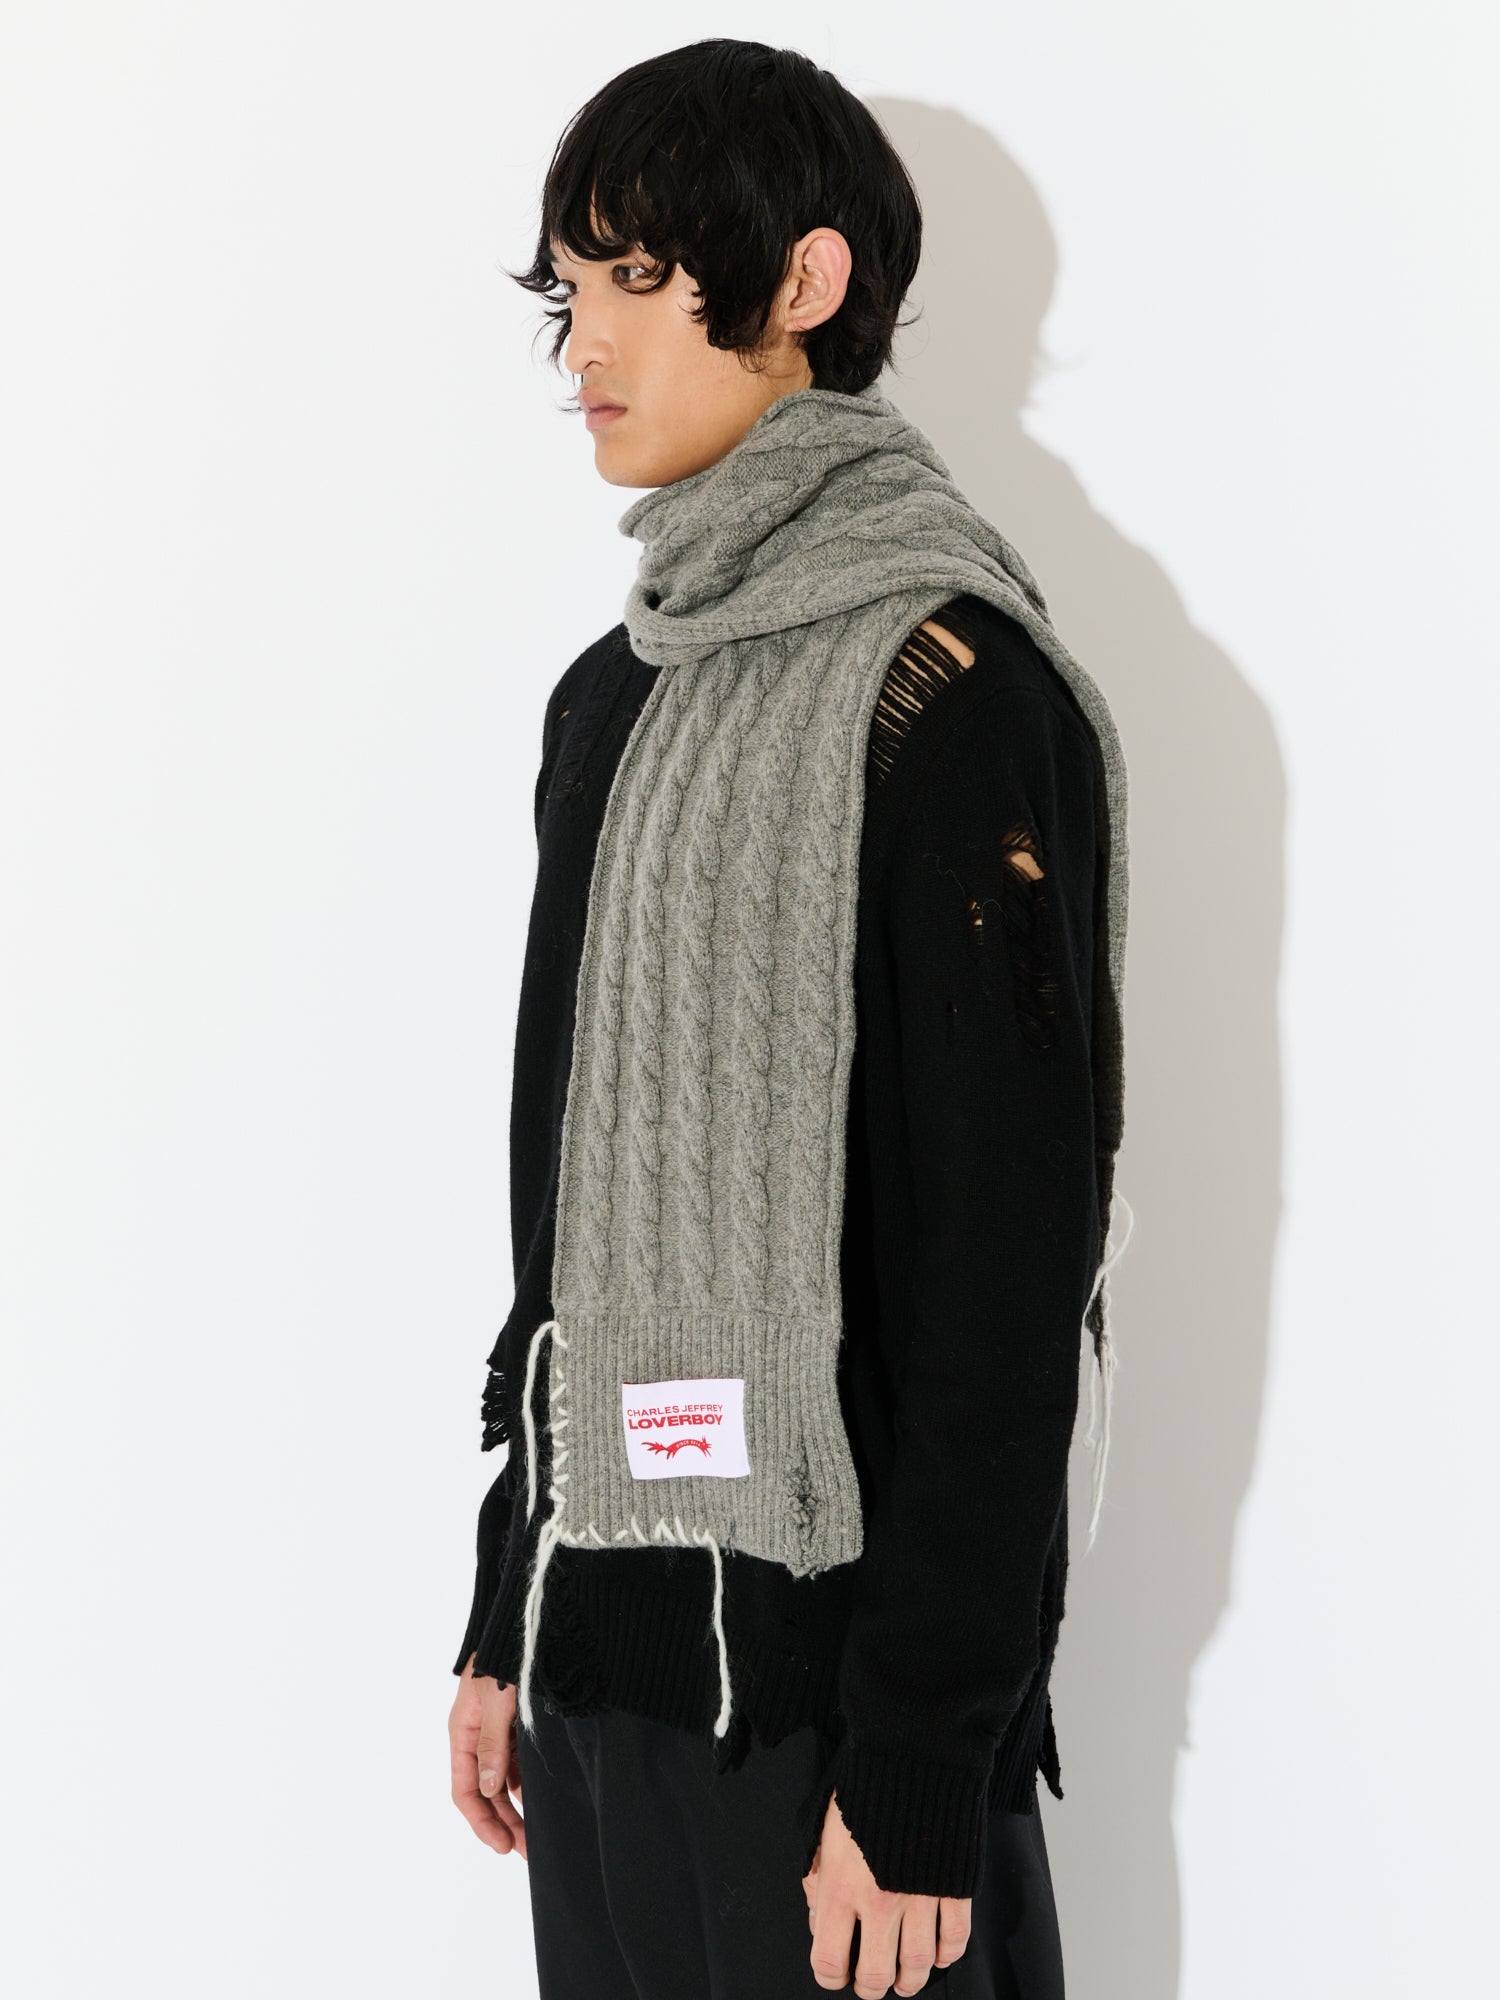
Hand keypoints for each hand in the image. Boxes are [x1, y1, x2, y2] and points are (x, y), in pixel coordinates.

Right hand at [449, 1653, 527, 1859]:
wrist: (519, 1622)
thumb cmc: (503, 1657)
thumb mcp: (495, 1702)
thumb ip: (492, 1745)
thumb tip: (489, 1790)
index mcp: (463, 1733)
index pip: (466, 1791)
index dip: (483, 1822)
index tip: (504, 1846)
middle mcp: (477, 1735)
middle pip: (486, 1792)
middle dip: (503, 1822)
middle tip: (526, 1850)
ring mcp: (497, 1730)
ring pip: (502, 1780)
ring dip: (516, 1806)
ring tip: (536, 1832)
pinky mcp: (515, 1722)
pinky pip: (517, 1761)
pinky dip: (525, 1781)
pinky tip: (540, 1797)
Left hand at [801, 1792, 970, 1995]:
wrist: (912, 1748)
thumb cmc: (864, 1784)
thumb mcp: (823, 1829)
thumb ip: (817, 1878)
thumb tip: (819, 1919)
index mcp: (839, 1887)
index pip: (828, 1961)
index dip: (830, 1977)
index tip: (835, 1971)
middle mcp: (878, 1900)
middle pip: (875, 1976)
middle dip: (870, 1988)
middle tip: (870, 1982)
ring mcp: (920, 1896)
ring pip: (917, 1966)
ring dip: (910, 1981)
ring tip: (904, 1979)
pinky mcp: (954, 1886)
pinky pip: (955, 1940)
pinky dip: (946, 1954)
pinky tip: (937, 1952)